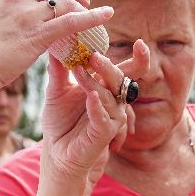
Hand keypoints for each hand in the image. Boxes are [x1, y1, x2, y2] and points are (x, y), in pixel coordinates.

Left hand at [39, 53, 134, 183]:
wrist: (57, 153)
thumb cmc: (60, 123)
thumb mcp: (56, 92)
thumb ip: (58, 71)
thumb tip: (55, 45)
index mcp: (106, 88)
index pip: (127, 70)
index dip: (139, 57)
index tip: (139, 42)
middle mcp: (114, 102)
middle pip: (120, 79)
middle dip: (108, 67)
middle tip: (93, 56)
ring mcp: (112, 118)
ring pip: (110, 97)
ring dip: (94, 84)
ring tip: (77, 72)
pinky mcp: (105, 134)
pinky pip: (105, 119)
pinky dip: (97, 107)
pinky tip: (91, 97)